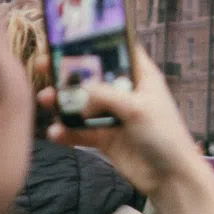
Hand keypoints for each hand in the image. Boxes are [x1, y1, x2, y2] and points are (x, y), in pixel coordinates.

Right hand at [45, 50, 213, 213]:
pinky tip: (56, 132)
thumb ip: (105, 95)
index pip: (118, 50)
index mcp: (140, 76)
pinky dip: (67, 131)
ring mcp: (114, 116)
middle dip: (69, 72)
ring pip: (82, 104)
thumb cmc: (164, 135)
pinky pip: (80, 131)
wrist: (170, 178)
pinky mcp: (105, 138)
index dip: (96, 42)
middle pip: (93, 76)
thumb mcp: (137, 108)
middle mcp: (125, 92)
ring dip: (63, 102)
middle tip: (43, 66)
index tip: (69, 35)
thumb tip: (78, 90)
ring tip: (45, 100)